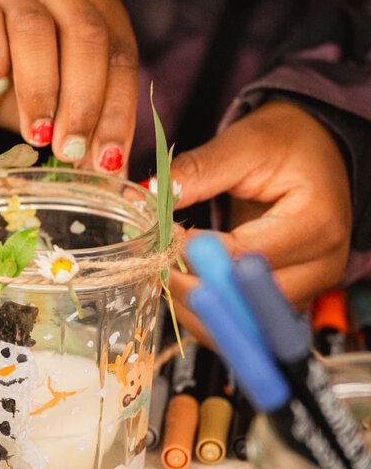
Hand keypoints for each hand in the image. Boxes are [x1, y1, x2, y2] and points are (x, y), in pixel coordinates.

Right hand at [0, 0, 138, 171]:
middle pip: (86, 36)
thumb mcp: (61, 104)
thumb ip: (89, 128)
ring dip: (39, 89)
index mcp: (98, 5)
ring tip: (35, 134)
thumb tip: (112, 172)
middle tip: (69, 150)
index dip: (118, 109)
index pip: (121, 54)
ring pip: (35, 30)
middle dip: (82, 100)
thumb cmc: (20, 83)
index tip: (107, 159)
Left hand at [168, 101, 351, 340]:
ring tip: (166, 273)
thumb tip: (146, 194)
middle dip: (193, 288)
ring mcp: (308, 287)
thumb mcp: (243, 145)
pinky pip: (244, 323)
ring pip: (244, 323)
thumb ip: (197, 171)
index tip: (162, 238)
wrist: (317, 152)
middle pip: (247, 302)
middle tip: (157, 262)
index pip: (245, 257)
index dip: (195, 254)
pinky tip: (184, 288)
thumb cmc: (287, 145)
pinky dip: (208, 313)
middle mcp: (321, 265)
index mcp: (316, 224)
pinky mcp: (288, 298)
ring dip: (196, 307)